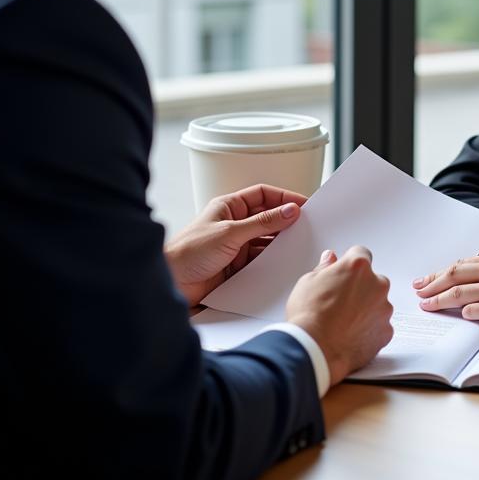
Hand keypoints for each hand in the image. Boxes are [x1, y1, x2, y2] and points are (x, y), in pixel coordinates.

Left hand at [165, 185, 307, 307]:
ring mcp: (236, 246)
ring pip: (266, 241)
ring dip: (280, 244)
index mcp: (229, 207)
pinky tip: (283, 264)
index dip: (283, 198)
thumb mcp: (230, 233)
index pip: (263, 195)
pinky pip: (261, 261)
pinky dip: (272, 262)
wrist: (170, 283)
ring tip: (299, 246)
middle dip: (286, 221)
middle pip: (267, 218)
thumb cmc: (188, 252)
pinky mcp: (237, 267)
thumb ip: (262, 222)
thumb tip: (289, 210)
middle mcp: (234, 224)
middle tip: (308, 226)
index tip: (304, 205)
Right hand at [286, 246, 393, 385]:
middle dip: (360, 288)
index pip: (361, 254)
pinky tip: (351, 335)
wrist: (314, 350)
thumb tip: (330, 260)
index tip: (343, 273)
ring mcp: (384, 309)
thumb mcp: (308, 282)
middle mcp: (376, 284)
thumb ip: (325, 267)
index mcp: (357, 266)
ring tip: (343, 322)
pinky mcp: (386, 332)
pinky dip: (369, 329)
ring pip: (377, 303)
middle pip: (372, 280)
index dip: (350, 264)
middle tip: (339, 301)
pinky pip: (380, 326)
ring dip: (366, 309)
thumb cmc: (309, 316)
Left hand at [412, 249, 478, 331]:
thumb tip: (475, 279)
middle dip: (431, 283)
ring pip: (456, 294)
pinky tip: (455, 317)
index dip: (441, 272)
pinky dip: (461, 314)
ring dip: (437, 300)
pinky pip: (472, 312)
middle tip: (418, 290)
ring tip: (425, 305)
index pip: (461, 264)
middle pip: (452, 275)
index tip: (427, 279)